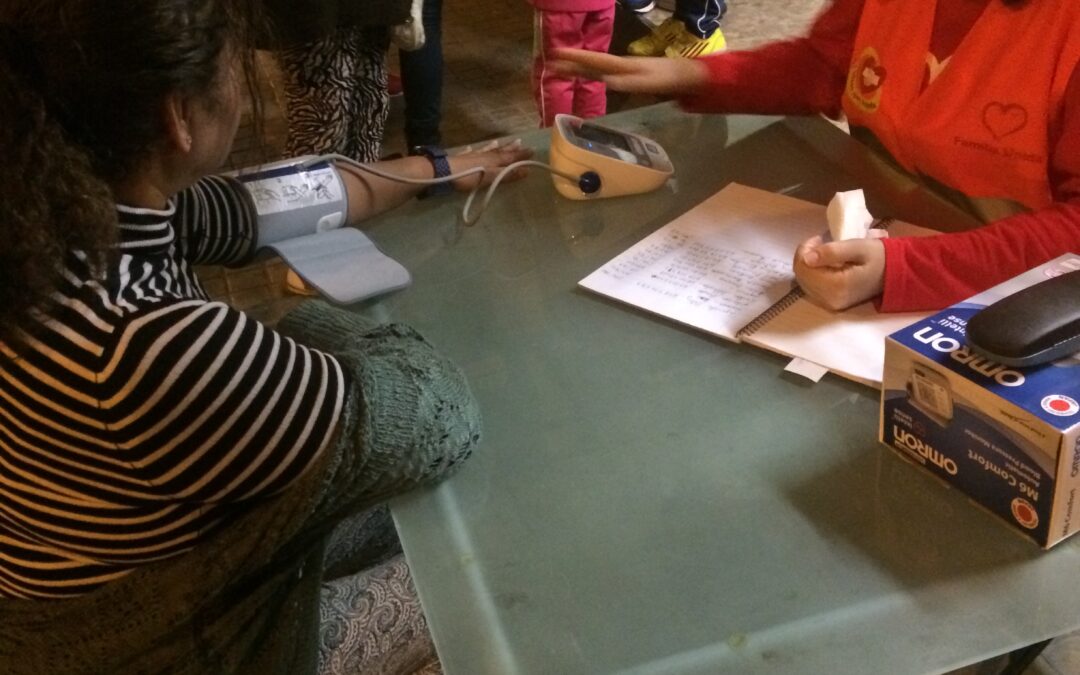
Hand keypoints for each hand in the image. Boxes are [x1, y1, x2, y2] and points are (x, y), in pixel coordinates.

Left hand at [446, 139, 533, 191]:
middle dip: (510, 148)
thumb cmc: (468, 177)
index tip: (532, 150)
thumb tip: (526, 170)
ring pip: (485, 150)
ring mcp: (471, 156)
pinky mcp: (459, 159)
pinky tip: (470, 147)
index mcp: (493, 160)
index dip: (521, 154)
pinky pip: (468, 152)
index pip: (510, 156)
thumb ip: (506, 175)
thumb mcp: (490, 177)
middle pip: (499, 151)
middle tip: (519, 141)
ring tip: (498, 142)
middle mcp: (484, 155)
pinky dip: (471, 150)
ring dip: (493, 146)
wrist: (442, 172)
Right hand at [548, 48, 709, 95]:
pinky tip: (583, 75)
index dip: (576, 58)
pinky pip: (601, 74)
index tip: (557, 53)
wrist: (683, 76)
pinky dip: (588, 74)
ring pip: (594, 68)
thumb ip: (630, 83)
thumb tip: (607, 81)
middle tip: (549, 61)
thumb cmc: (668, 79)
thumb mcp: (651, 83)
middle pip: (591, 64)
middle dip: (570, 63)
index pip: (595, 61)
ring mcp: (622, 71)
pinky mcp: (626, 76)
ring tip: (558, 68)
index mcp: (622, 66)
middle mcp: (619, 66)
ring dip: (576, 68)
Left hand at [793, 235, 885, 310]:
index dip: (805, 249)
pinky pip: (813, 288)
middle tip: (820, 243)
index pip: (803, 268)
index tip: (819, 238)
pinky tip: (826, 265)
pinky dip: (814, 274)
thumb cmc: (880, 257)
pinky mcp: (833, 304)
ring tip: (823, 253)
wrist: (897, 275)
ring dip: (809, 265)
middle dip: (805, 257)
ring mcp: (831, 304)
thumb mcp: (858, 247)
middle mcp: (830, 300)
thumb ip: (832, 252)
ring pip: (804, 282)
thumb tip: (807, 258)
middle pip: (801, 276)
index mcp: (836, 286)